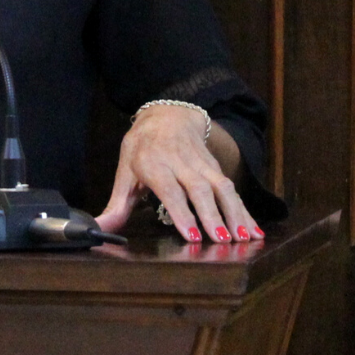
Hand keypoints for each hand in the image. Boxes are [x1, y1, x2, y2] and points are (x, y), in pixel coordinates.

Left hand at [94, 105, 262, 243]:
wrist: (168, 113)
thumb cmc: (142, 146)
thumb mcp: (125, 171)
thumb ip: (116, 204)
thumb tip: (98, 228)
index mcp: (153, 163)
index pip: (169, 189)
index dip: (182, 212)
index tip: (192, 235)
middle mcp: (180, 162)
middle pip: (199, 189)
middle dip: (212, 215)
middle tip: (221, 240)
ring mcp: (201, 164)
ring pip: (221, 187)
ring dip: (234, 213)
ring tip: (242, 238)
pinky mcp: (216, 167)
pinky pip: (233, 188)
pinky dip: (245, 210)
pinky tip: (255, 230)